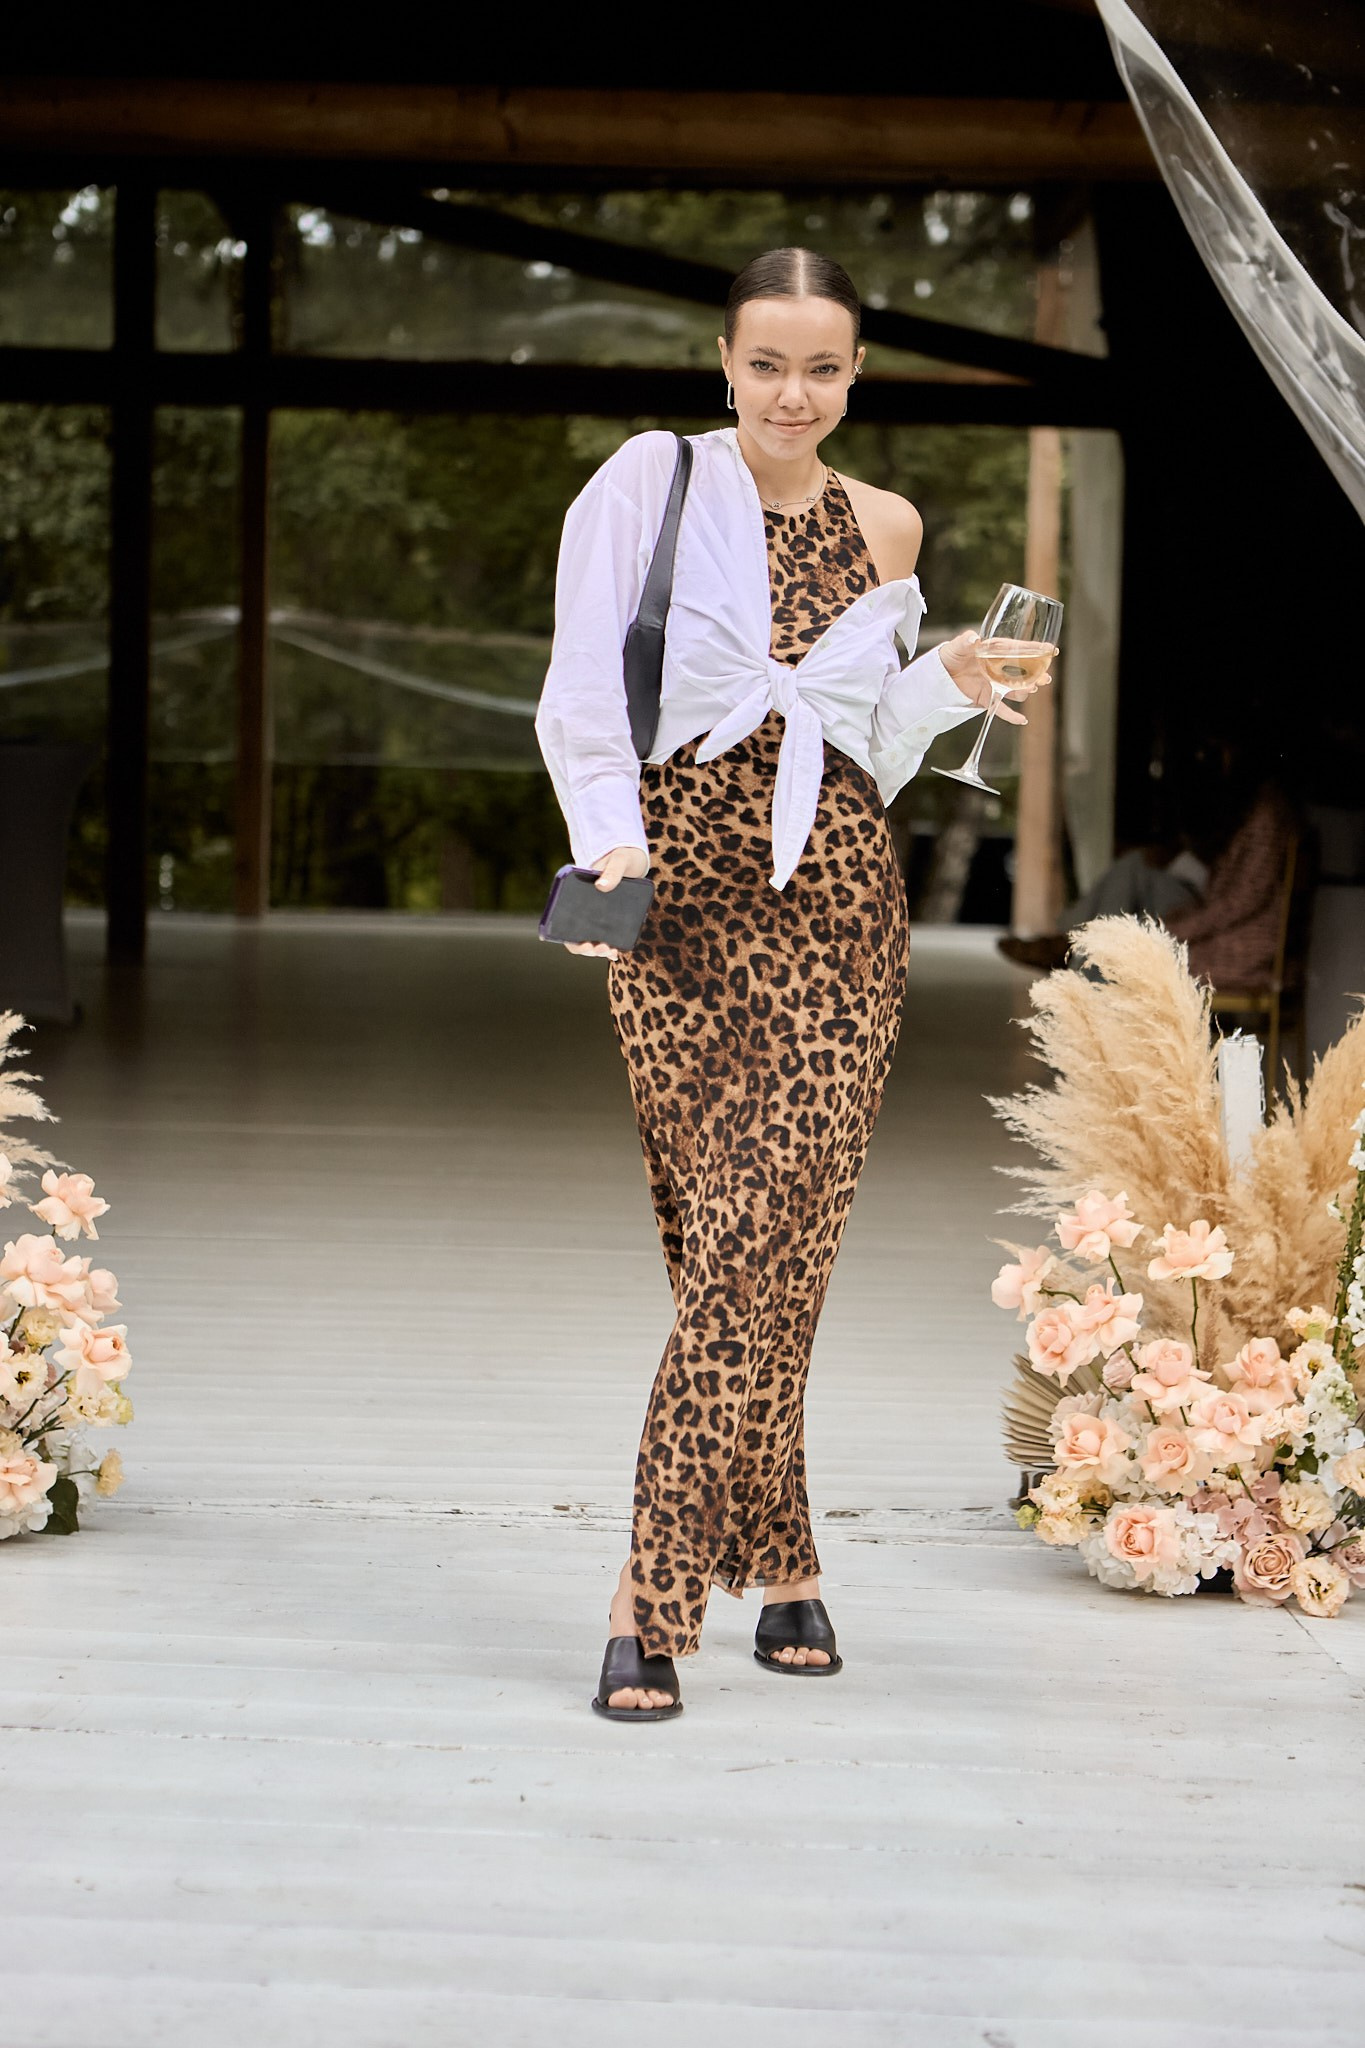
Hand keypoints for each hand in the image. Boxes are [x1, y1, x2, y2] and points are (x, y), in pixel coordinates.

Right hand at [564, 845, 649, 959]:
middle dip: (587, 949)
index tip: (584, 943)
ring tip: (611, 951)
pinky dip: (608, 946)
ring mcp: (595, 914)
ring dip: (598, 950)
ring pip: (590, 939)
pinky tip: (617, 951)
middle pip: (576, 936)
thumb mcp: (618, 860)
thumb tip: (601, 886)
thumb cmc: (619, 856)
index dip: (570, 938)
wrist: (630, 858)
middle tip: (601, 948)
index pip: (563, 921)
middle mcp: (581, 907)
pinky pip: (604, 936)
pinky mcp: (609, 918)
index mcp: (574, 893)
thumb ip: (612, 870)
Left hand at [938, 630, 1054, 726]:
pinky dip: (1011, 716)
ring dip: (1026, 691)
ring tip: (1031, 689)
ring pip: (1016, 689)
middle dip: (1037, 675)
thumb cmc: (950, 655)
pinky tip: (1022, 720)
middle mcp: (1000, 668)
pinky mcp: (987, 698)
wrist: (939, 674)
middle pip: (1024, 672)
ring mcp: (995, 684)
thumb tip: (973, 639)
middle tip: (1045, 678)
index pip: (1020, 649)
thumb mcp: (957, 646)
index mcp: (997, 651)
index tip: (1052, 650)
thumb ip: (965, 641)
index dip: (1036, 650)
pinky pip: (1001, 708)